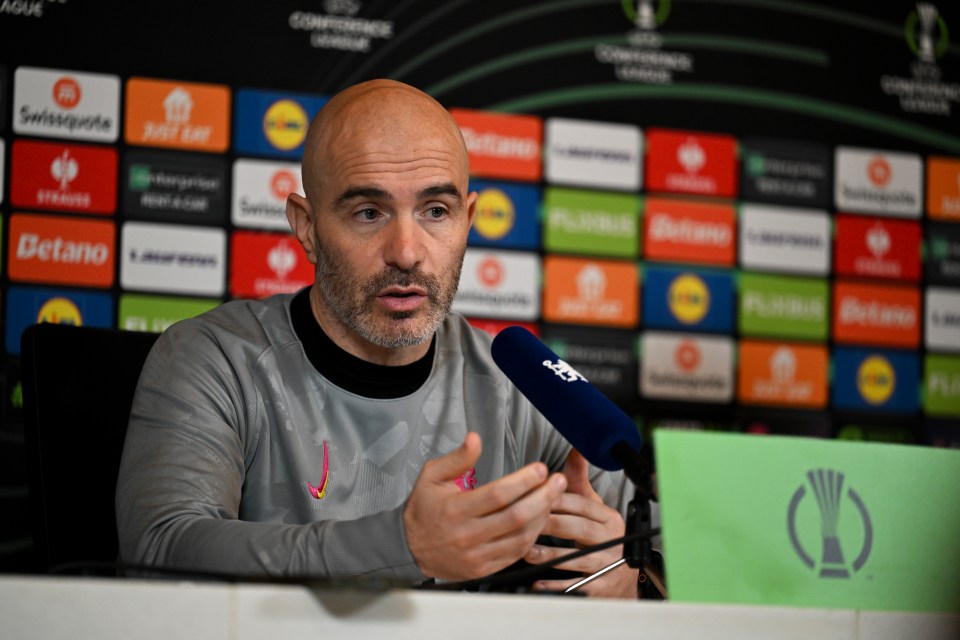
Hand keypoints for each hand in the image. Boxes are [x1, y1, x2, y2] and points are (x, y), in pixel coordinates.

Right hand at [403, 432, 567, 580]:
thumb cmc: (423, 509)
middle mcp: (467, 535)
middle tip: (558, 481)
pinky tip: (539, 519)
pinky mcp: (483, 569)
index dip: (524, 480)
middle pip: (516, 516)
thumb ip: (457, 458)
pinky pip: (516, 554)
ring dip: (542, 516)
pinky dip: (532, 536)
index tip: (540, 469)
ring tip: (552, 498)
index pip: (498, 494)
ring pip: (520, 537)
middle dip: (543, 497)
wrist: (409, 548)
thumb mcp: (432, 476)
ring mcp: (477, 555)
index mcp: (455, 510)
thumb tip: (475, 438)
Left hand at [524, 448, 638, 598]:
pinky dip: (557, 584)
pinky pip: (578, 585)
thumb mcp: (594, 508)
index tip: (534, 497)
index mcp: (608, 517)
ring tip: (527, 551)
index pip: (583, 505)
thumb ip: (579, 481)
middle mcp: (612, 539)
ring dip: (551, 555)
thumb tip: (575, 449)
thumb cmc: (601, 536)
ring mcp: (608, 564)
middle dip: (552, 524)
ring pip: (579, 558)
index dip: (558, 500)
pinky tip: (537, 581)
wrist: (624, 577)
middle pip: (580, 528)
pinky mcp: (602, 587)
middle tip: (524, 522)